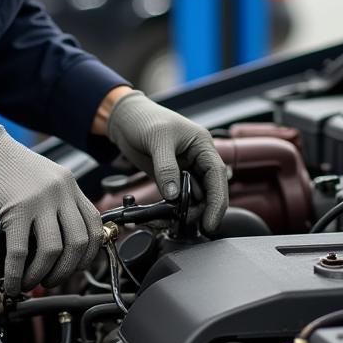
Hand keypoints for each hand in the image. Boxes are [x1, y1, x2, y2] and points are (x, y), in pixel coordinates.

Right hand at [0, 125, 103, 294]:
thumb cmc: (8, 168)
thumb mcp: (44, 182)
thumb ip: (57, 206)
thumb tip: (60, 246)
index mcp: (70, 185)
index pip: (95, 224)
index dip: (89, 253)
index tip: (77, 267)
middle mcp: (61, 191)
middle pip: (79, 241)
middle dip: (68, 269)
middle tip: (54, 280)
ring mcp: (40, 200)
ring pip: (54, 250)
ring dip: (44, 274)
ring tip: (32, 282)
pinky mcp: (16, 209)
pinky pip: (21, 251)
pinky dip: (18, 273)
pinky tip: (13, 282)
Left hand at [105, 91, 228, 234]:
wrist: (124, 119)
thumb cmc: (144, 119)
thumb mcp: (157, 139)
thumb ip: (166, 168)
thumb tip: (173, 195)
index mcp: (202, 144)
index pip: (217, 175)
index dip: (217, 201)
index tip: (210, 222)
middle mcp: (198, 158)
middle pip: (210, 189)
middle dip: (202, 209)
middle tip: (187, 223)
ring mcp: (185, 169)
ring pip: (195, 196)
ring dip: (188, 210)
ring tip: (175, 220)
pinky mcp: (172, 177)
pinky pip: (179, 196)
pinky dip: (175, 207)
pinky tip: (168, 214)